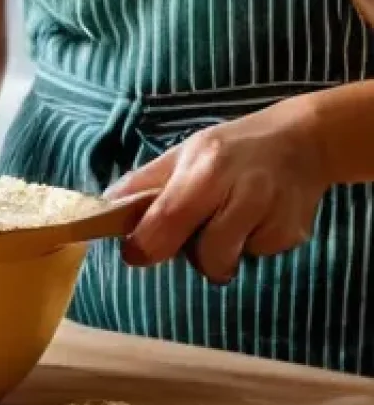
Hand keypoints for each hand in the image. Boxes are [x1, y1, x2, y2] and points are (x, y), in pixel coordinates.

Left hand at [105, 97, 329, 284]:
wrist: (302, 142)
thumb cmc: (230, 148)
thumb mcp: (183, 154)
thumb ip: (144, 183)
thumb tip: (102, 206)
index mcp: (206, 169)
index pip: (167, 219)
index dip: (144, 246)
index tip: (134, 252)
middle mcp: (242, 192)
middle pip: (202, 254)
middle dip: (187, 253)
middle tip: (188, 232)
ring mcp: (272, 215)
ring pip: (226, 263)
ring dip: (217, 253)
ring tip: (226, 220)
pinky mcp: (292, 235)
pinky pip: (254, 258)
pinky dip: (248, 247)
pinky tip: (256, 219)